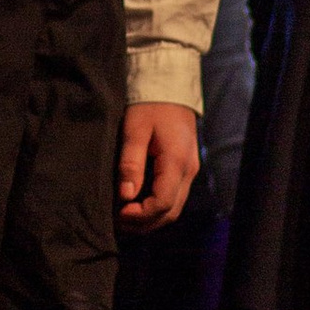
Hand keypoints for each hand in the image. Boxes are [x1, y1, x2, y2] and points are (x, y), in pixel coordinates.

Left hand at [117, 99, 200, 231]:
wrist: (169, 87)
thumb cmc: (149, 106)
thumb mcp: (135, 130)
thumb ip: (131, 163)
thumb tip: (126, 195)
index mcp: (176, 162)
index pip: (162, 203)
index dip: (140, 214)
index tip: (118, 212)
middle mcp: (188, 171)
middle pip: (171, 212)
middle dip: (145, 222)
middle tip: (119, 221)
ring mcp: (190, 171)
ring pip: (175, 208)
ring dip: (152, 218)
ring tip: (126, 216)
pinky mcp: (186, 168)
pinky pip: (175, 197)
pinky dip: (158, 207)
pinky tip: (138, 204)